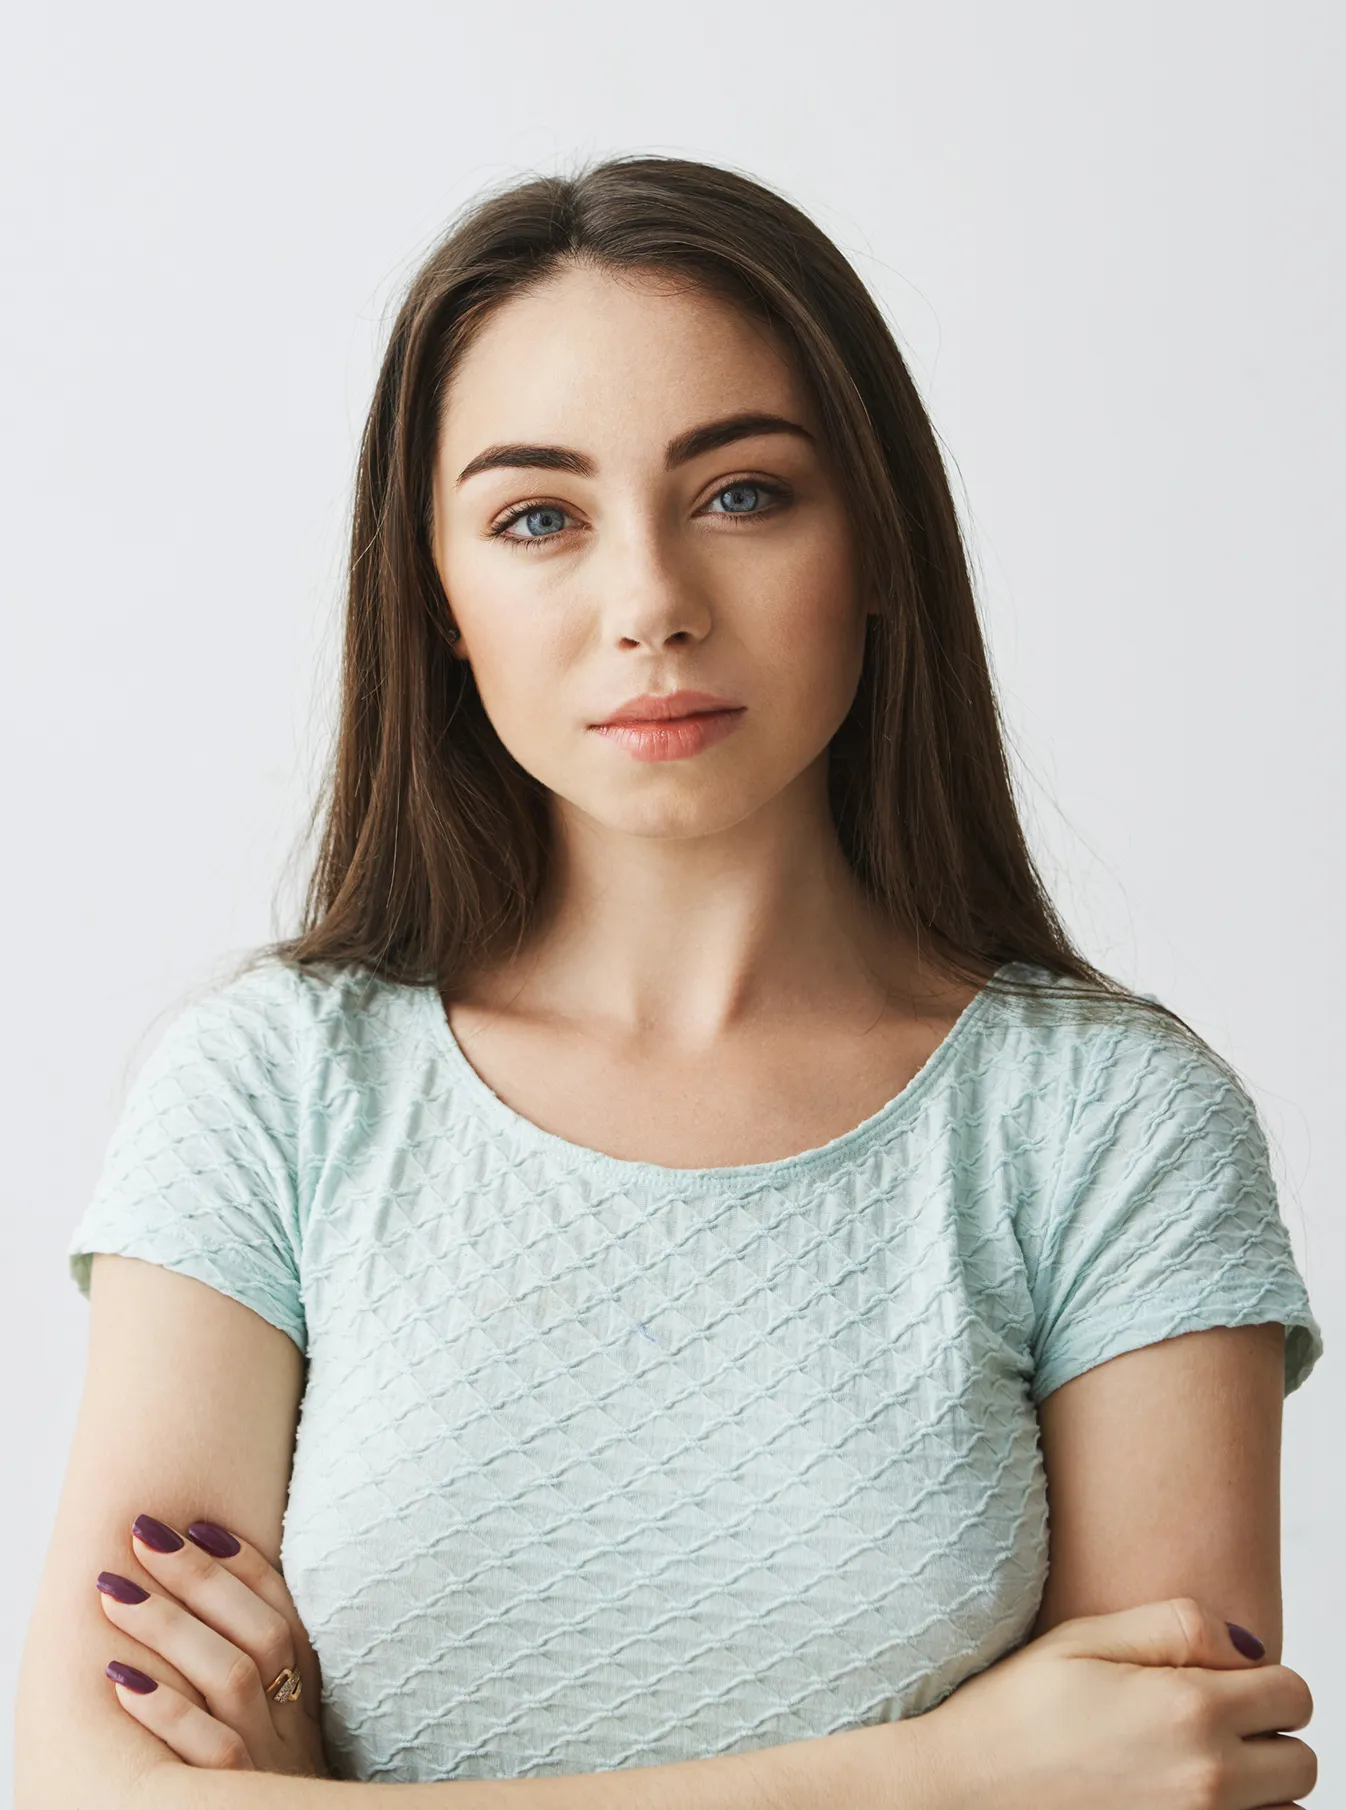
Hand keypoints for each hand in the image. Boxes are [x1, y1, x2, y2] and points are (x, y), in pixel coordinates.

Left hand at [96, 1513, 328, 1775]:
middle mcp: (291, 1722)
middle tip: (143, 1533)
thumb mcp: (282, 1730)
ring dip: (167, 1627)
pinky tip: (118, 1676)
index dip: (243, 1566)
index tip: (197, 1522)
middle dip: (198, 1578)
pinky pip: (204, 1752)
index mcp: (305, 1696)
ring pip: (229, 1678)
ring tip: (113, 1588)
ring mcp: (267, 1763)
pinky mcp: (238, 1801)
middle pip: (256, 1634)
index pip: (282, 1612)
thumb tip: (213, 1595)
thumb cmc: (272, 1795)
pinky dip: (163, 1710)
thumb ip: (261, 1673)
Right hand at [916, 1596, 1314, 1809]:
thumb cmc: (1015, 1710)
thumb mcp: (1086, 1640)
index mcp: (1190, 1711)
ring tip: (1190, 1764)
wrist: (961, 1793)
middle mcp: (1208, 1782)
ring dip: (1257, 1789)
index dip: (1263, 1680)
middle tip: (1206, 1721)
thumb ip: (1178, 1626)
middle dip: (1267, 1735)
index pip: (1295, 1695)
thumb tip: (1251, 1648)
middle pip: (1303, 1763)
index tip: (1220, 1679)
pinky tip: (1177, 1797)